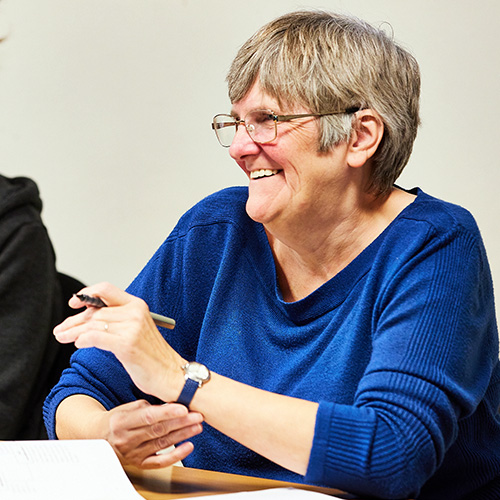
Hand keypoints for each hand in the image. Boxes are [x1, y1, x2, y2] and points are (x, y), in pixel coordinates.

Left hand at [53, 282, 184, 401]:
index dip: (87, 294)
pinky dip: (83, 340)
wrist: (171, 374)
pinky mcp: (127, 344)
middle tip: (61, 330)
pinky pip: (96, 337)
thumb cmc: (152, 356)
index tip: (74, 303)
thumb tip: (86, 317)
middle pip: (96, 311)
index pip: (106, 290)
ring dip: (74, 332)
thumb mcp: (136, 330)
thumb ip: (116, 320)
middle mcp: (135, 312)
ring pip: (93, 324)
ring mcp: (132, 327)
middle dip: (74, 320)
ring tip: (63, 337)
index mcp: (137, 305)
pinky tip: (78, 344)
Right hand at [104, 400, 202, 468]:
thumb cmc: (118, 419)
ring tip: (197, 426)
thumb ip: (148, 408)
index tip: (184, 408)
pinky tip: (188, 446)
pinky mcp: (139, 463)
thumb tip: (172, 405)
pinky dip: (176, 455)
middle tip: (197, 415)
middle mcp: (127, 439)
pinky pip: (159, 462)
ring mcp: (133, 453)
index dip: (167, 413)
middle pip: (158, 430)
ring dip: (182, 435)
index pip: (148, 417)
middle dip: (181, 422)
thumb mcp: (128, 408)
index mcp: (122, 422)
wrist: (100, 437)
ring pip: (162, 444)